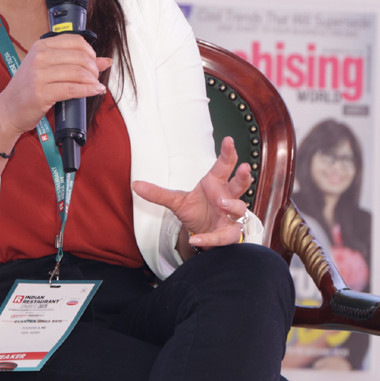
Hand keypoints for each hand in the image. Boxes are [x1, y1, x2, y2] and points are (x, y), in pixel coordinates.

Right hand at [0, 34, 111, 140]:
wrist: (8, 109)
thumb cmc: (28, 89)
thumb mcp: (49, 69)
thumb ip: (76, 62)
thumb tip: (106, 61)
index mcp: (41, 46)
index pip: (75, 41)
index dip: (91, 52)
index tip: (94, 62)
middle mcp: (39, 57)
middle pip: (79, 57)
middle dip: (94, 68)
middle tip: (95, 77)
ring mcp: (39, 75)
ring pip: (78, 73)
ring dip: (93, 80)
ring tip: (95, 85)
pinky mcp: (41, 93)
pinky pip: (73, 89)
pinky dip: (88, 90)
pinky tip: (95, 91)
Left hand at [132, 137, 252, 251]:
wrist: (202, 234)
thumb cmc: (196, 212)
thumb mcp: (175, 202)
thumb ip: (158, 193)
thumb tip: (135, 185)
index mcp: (215, 183)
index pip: (223, 165)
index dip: (228, 153)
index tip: (229, 140)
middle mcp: (227, 196)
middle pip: (239, 184)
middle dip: (243, 176)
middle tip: (244, 168)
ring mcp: (231, 215)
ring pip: (239, 207)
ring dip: (232, 204)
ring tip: (222, 203)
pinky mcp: (229, 233)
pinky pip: (225, 235)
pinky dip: (211, 238)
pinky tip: (198, 240)